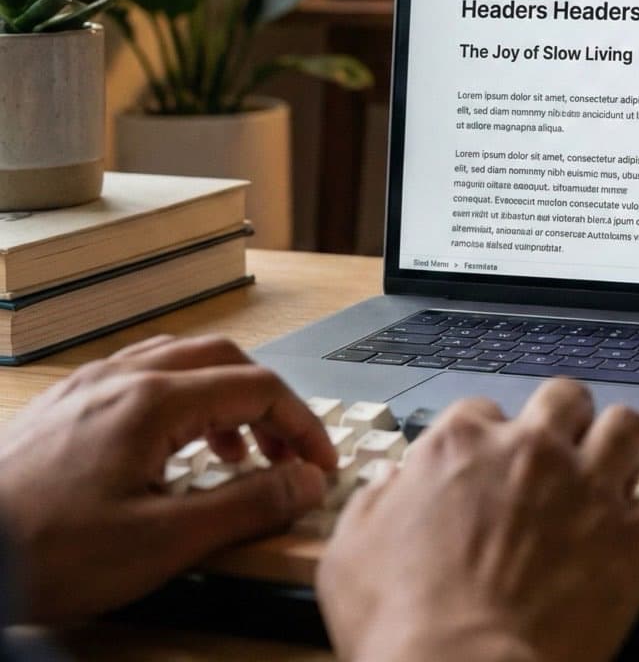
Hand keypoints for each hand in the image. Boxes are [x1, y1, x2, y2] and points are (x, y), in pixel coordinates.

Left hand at [0, 334, 336, 620]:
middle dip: (269, 404)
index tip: (320, 466)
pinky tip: (171, 444)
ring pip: (182, 360)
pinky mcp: (66, 403)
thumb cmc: (44, 551)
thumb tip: (305, 482)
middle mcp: (125, 376)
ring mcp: (91, 384)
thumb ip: (246, 506)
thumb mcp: (161, 542)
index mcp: (154, 401)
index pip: (260, 389)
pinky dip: (181, 398)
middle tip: (286, 453)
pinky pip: (142, 374)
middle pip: (226, 360)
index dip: (302, 426)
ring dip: (225, 396)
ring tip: (234, 451)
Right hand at [317, 379, 638, 661]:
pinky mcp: (631, 538)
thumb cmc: (401, 625)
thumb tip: (392, 484)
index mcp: (462, 446)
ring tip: (617, 471)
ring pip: (629, 426)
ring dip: (624, 446)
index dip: (488, 438)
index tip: (489, 466)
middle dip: (566, 419)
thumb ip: (375, 502)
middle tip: (563, 452)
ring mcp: (587, 489)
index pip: (482, 410)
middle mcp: (530, 451)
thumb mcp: (351, 552)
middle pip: (566, 397)